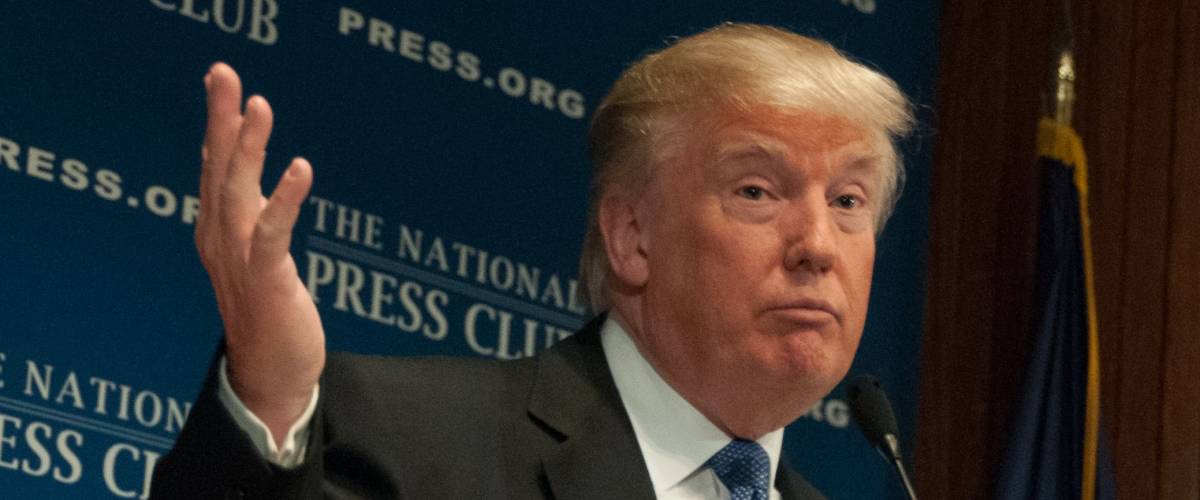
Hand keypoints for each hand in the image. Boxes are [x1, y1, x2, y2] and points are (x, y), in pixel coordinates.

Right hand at [196, 63, 324, 444]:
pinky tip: (301, 168)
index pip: (214, 168)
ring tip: (259, 106)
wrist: (271, 378)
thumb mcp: (253, 256)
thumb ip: (250, 218)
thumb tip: (252, 184)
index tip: (221, 80)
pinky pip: (273, 234)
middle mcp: (221, 240)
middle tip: (224, 73)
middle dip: (222, 119)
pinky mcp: (267, 280)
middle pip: (218, 169)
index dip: (218, 124)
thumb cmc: (266, 315)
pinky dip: (285, 199)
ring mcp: (240, 260)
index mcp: (217, 232)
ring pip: (239, 194)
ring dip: (248, 149)